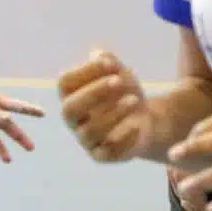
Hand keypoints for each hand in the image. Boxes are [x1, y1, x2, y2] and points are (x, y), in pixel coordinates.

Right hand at [58, 49, 155, 163]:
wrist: (146, 121)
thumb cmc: (125, 93)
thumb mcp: (121, 74)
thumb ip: (109, 62)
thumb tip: (99, 55)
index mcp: (72, 95)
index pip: (65, 83)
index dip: (85, 71)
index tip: (109, 62)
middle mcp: (74, 119)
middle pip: (69, 109)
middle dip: (93, 93)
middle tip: (118, 81)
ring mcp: (86, 139)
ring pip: (89, 131)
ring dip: (112, 114)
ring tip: (134, 99)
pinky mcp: (102, 156)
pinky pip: (106, 153)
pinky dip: (122, 139)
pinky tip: (136, 126)